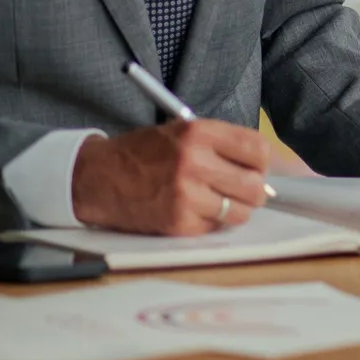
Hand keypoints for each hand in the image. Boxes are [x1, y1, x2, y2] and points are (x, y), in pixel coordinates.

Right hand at [71, 120, 271, 235]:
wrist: (96, 177)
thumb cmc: (143, 153)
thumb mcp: (181, 132)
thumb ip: (221, 145)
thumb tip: (263, 168)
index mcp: (199, 133)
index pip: (257, 149)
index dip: (260, 162)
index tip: (253, 167)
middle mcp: (195, 162)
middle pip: (255, 185)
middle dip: (253, 190)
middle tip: (240, 189)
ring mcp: (186, 195)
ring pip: (241, 211)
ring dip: (235, 209)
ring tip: (217, 201)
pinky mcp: (178, 222)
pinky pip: (215, 227)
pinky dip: (210, 222)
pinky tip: (194, 210)